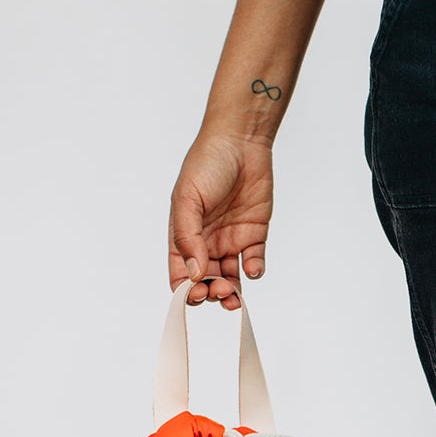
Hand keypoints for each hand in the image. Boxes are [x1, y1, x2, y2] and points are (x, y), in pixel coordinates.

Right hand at [168, 128, 272, 310]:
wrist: (241, 142)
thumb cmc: (207, 163)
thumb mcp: (187, 199)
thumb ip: (187, 238)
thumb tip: (193, 274)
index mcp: (184, 236)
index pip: (181, 275)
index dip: (186, 291)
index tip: (196, 294)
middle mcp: (206, 242)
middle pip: (206, 282)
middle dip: (212, 293)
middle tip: (220, 290)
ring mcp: (231, 240)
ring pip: (230, 278)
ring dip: (232, 291)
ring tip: (234, 290)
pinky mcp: (254, 235)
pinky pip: (254, 262)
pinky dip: (254, 271)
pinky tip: (252, 267)